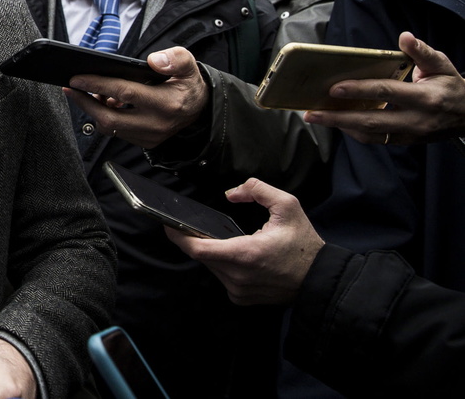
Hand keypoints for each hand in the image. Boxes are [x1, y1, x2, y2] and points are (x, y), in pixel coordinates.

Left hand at [69, 47, 209, 148]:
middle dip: (85, 102)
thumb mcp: (188, 64)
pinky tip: (101, 102)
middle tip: (70, 88)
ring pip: (110, 127)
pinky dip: (104, 118)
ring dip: (93, 110)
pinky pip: (116, 132)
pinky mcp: (145, 142)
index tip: (76, 78)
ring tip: (85, 92)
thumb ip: (175, 59)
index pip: (125, 93)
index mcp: (167, 103)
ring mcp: (150, 136)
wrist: (199, 108)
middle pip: (110, 118)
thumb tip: (153, 60)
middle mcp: (157, 124)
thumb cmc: (187, 83)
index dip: (98, 84)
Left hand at [166, 177, 323, 305]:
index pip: (198, 248)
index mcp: (245, 254)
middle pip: (202, 256)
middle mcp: (238, 276)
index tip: (168, 224)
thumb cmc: (305, 245)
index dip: (179, 236)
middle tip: (193, 225)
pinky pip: (221, 277)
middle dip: (195, 239)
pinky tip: (234, 255)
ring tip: (220, 238)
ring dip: (211, 252)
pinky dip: (222, 265)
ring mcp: (239, 291)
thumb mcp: (288, 206)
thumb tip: (231, 193)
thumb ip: (257, 190)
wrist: (321, 281)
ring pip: (210, 266)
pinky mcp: (241, 298)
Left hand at [304, 32, 464, 143]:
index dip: (359, 90)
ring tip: (317, 118)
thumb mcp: (442, 65)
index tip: (335, 88)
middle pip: (371, 120)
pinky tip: (338, 123)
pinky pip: (376, 139)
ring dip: (340, 127)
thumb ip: (422, 52)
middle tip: (312, 113)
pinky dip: (354, 132)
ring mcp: (410, 134)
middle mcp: (416, 119)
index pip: (386, 92)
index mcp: (425, 98)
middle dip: (338, 118)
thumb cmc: (452, 86)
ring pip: (370, 134)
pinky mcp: (405, 141)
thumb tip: (405, 37)